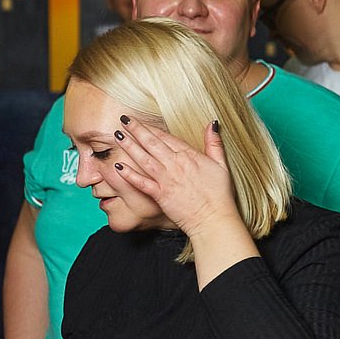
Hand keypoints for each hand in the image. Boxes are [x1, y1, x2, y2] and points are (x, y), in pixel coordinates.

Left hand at [106, 117, 236, 234]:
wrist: (213, 218)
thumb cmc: (219, 194)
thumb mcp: (221, 164)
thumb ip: (214, 143)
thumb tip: (212, 124)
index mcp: (189, 156)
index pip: (166, 137)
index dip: (151, 127)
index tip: (139, 120)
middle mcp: (175, 165)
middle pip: (152, 143)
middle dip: (137, 130)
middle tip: (123, 120)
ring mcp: (166, 180)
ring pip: (144, 159)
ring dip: (130, 146)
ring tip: (118, 136)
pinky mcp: (160, 195)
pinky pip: (141, 182)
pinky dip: (129, 174)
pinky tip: (118, 166)